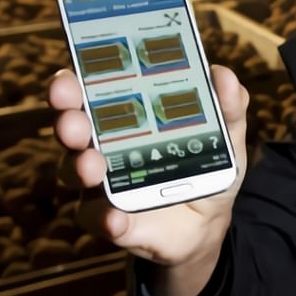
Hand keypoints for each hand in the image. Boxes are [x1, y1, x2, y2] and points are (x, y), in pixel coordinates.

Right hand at [47, 66, 248, 295]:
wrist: (207, 221)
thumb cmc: (203, 165)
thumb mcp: (224, 135)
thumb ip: (227, 107)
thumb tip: (224, 75)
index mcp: (122, 115)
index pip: (88, 91)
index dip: (71, 83)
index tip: (69, 75)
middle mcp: (101, 145)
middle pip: (72, 128)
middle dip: (68, 120)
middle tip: (73, 119)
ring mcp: (101, 185)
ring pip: (76, 172)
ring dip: (80, 167)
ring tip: (92, 165)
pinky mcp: (111, 221)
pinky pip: (99, 220)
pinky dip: (104, 218)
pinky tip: (114, 218)